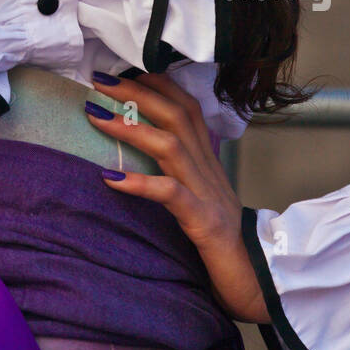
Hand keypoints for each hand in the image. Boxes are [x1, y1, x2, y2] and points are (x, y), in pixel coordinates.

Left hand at [86, 70, 269, 324]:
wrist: (253, 277)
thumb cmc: (218, 234)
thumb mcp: (200, 191)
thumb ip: (180, 166)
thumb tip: (144, 142)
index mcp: (206, 158)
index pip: (186, 106)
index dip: (156, 84)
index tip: (122, 72)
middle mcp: (206, 167)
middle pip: (175, 115)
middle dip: (137, 92)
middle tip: (99, 80)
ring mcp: (205, 192)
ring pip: (171, 145)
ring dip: (131, 127)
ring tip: (96, 116)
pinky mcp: (202, 221)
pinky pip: (170, 195)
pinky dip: (140, 184)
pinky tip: (111, 178)